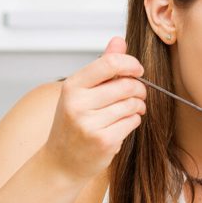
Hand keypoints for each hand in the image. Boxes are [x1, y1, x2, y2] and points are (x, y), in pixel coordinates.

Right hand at [42, 36, 145, 180]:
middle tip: (138, 94)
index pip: (109, 63)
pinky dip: (134, 121)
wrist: (62, 162)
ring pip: (132, 104)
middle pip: (126, 85)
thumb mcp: (81, 92)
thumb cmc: (73, 124)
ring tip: (131, 109)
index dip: (131, 64)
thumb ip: (103, 66)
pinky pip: (132, 121)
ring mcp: (90, 124)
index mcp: (72, 86)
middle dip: (139, 88)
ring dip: (138, 106)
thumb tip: (119, 40)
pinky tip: (123, 124)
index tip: (138, 70)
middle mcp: (78, 104)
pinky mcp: (104, 141)